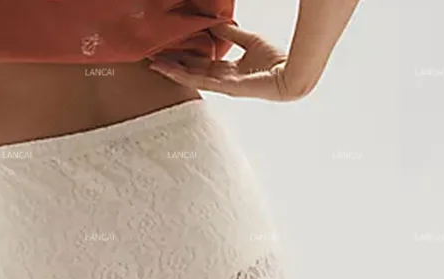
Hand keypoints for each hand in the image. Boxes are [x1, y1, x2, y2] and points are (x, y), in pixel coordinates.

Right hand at [148, 23, 308, 101]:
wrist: (289, 73)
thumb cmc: (275, 60)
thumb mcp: (250, 40)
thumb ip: (233, 34)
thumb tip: (217, 24)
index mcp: (229, 70)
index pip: (201, 64)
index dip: (185, 58)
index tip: (170, 51)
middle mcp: (222, 80)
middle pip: (192, 72)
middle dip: (172, 65)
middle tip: (153, 58)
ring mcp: (223, 86)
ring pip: (191, 78)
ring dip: (172, 72)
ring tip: (154, 65)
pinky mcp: (226, 88)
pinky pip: (200, 81)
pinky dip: (184, 77)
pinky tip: (171, 72)